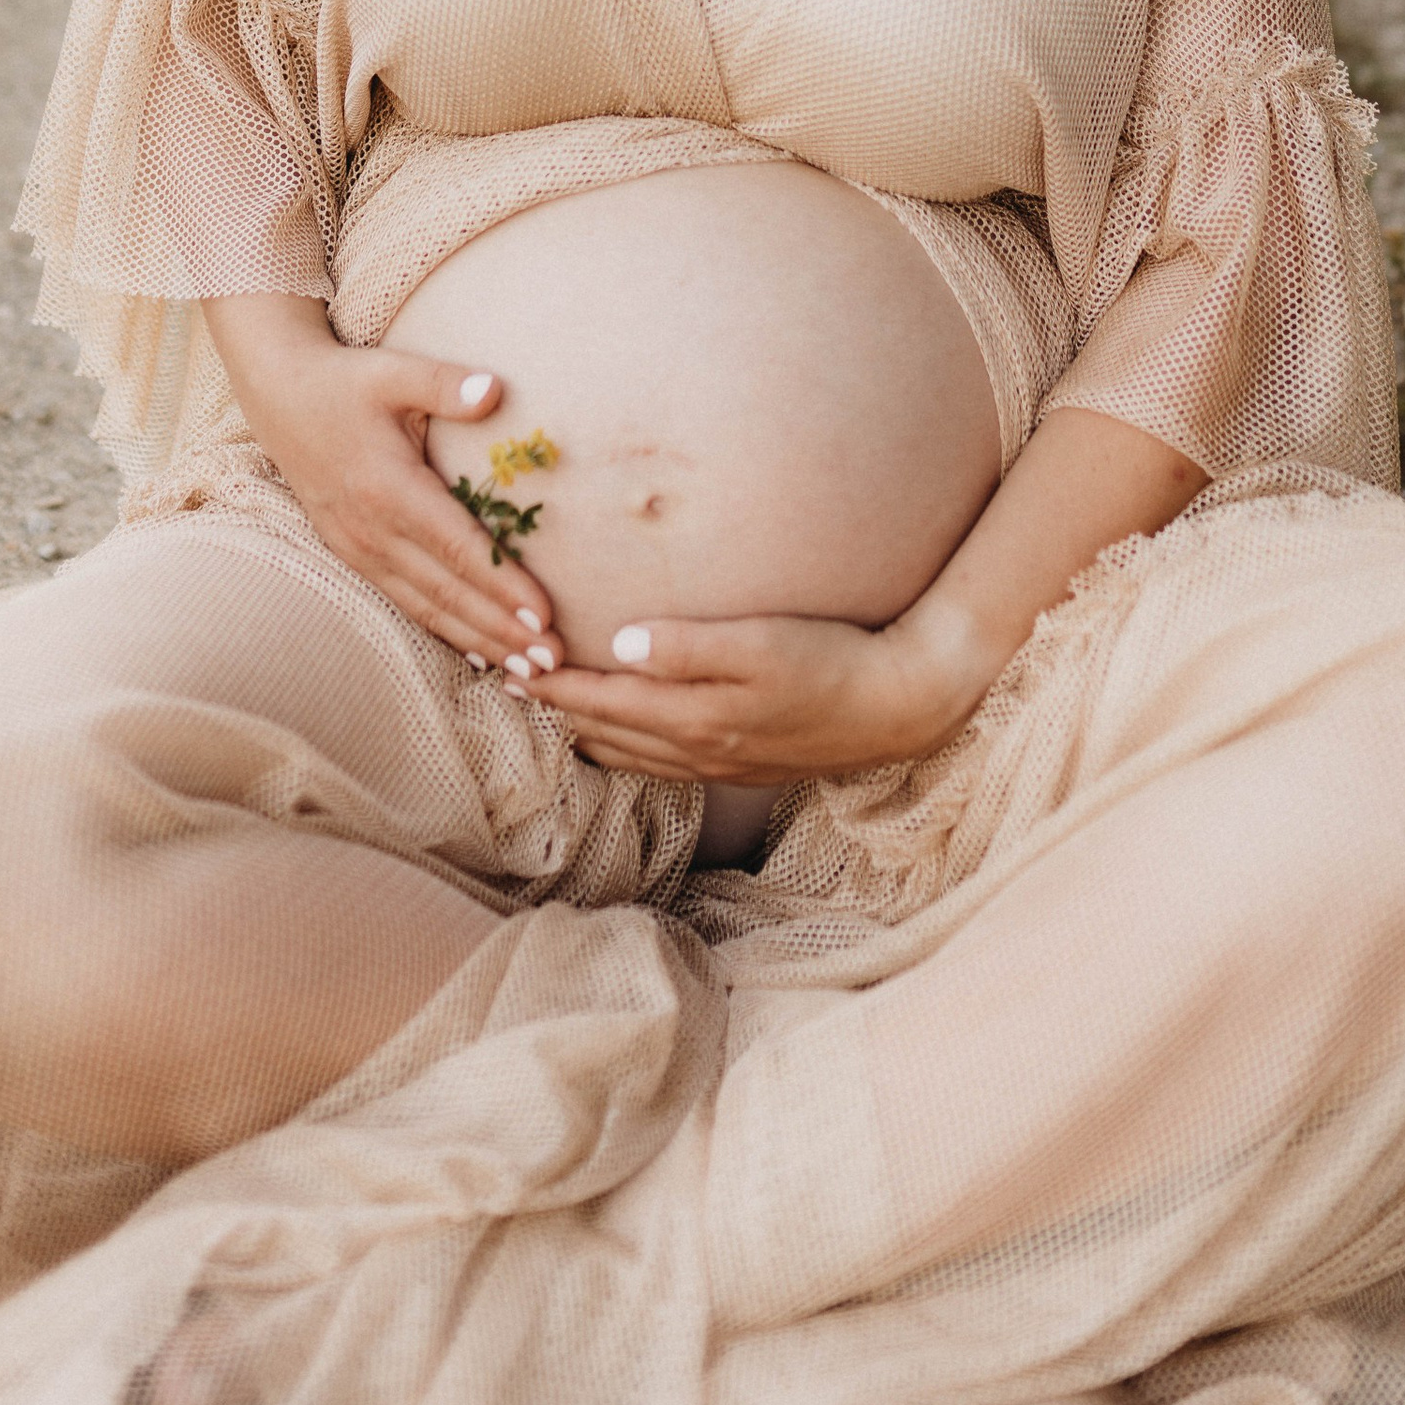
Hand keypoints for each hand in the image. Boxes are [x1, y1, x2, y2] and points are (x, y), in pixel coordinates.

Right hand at [204, 297, 563, 674]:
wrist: (279, 398)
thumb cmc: (345, 382)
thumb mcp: (393, 371)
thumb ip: (445, 384)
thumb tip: (496, 390)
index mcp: (388, 488)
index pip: (457, 548)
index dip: (502, 584)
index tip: (545, 614)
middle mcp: (372, 531)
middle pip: (447, 592)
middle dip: (502, 630)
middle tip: (554, 659)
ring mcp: (359, 549)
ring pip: (427, 607)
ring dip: (479, 640)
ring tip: (529, 668)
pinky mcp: (353, 555)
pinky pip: (405, 602)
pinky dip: (444, 630)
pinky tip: (479, 652)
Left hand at [512, 605, 974, 787]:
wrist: (897, 707)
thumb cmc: (831, 661)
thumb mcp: (761, 642)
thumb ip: (689, 645)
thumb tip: (620, 643)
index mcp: (693, 718)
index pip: (601, 702)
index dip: (552, 684)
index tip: (507, 661)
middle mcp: (696, 749)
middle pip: (603, 732)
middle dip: (554, 708)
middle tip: (506, 681)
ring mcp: (718, 762)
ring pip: (627, 753)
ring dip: (583, 729)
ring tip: (548, 707)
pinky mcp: (739, 760)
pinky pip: (658, 761)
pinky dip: (622, 745)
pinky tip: (618, 734)